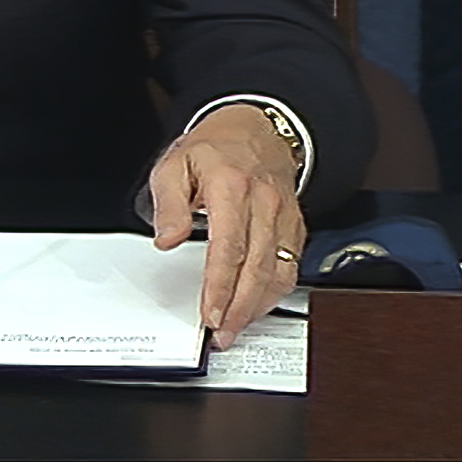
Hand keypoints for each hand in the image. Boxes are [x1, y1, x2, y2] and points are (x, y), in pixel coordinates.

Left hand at [148, 107, 303, 348]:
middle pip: (256, 268)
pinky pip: (291, 266)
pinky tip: (256, 305)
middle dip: (238, 309)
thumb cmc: (214, 148)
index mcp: (232, 187)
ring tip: (236, 327)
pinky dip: (275, 292)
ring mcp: (284, 216)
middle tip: (221, 334)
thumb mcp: (175, 164)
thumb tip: (166, 240)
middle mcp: (264, 203)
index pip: (228, 248)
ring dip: (257, 307)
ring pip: (278, 272)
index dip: (219, 287)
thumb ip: (168, 204)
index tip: (209, 313)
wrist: (256, 127)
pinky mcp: (295, 226)